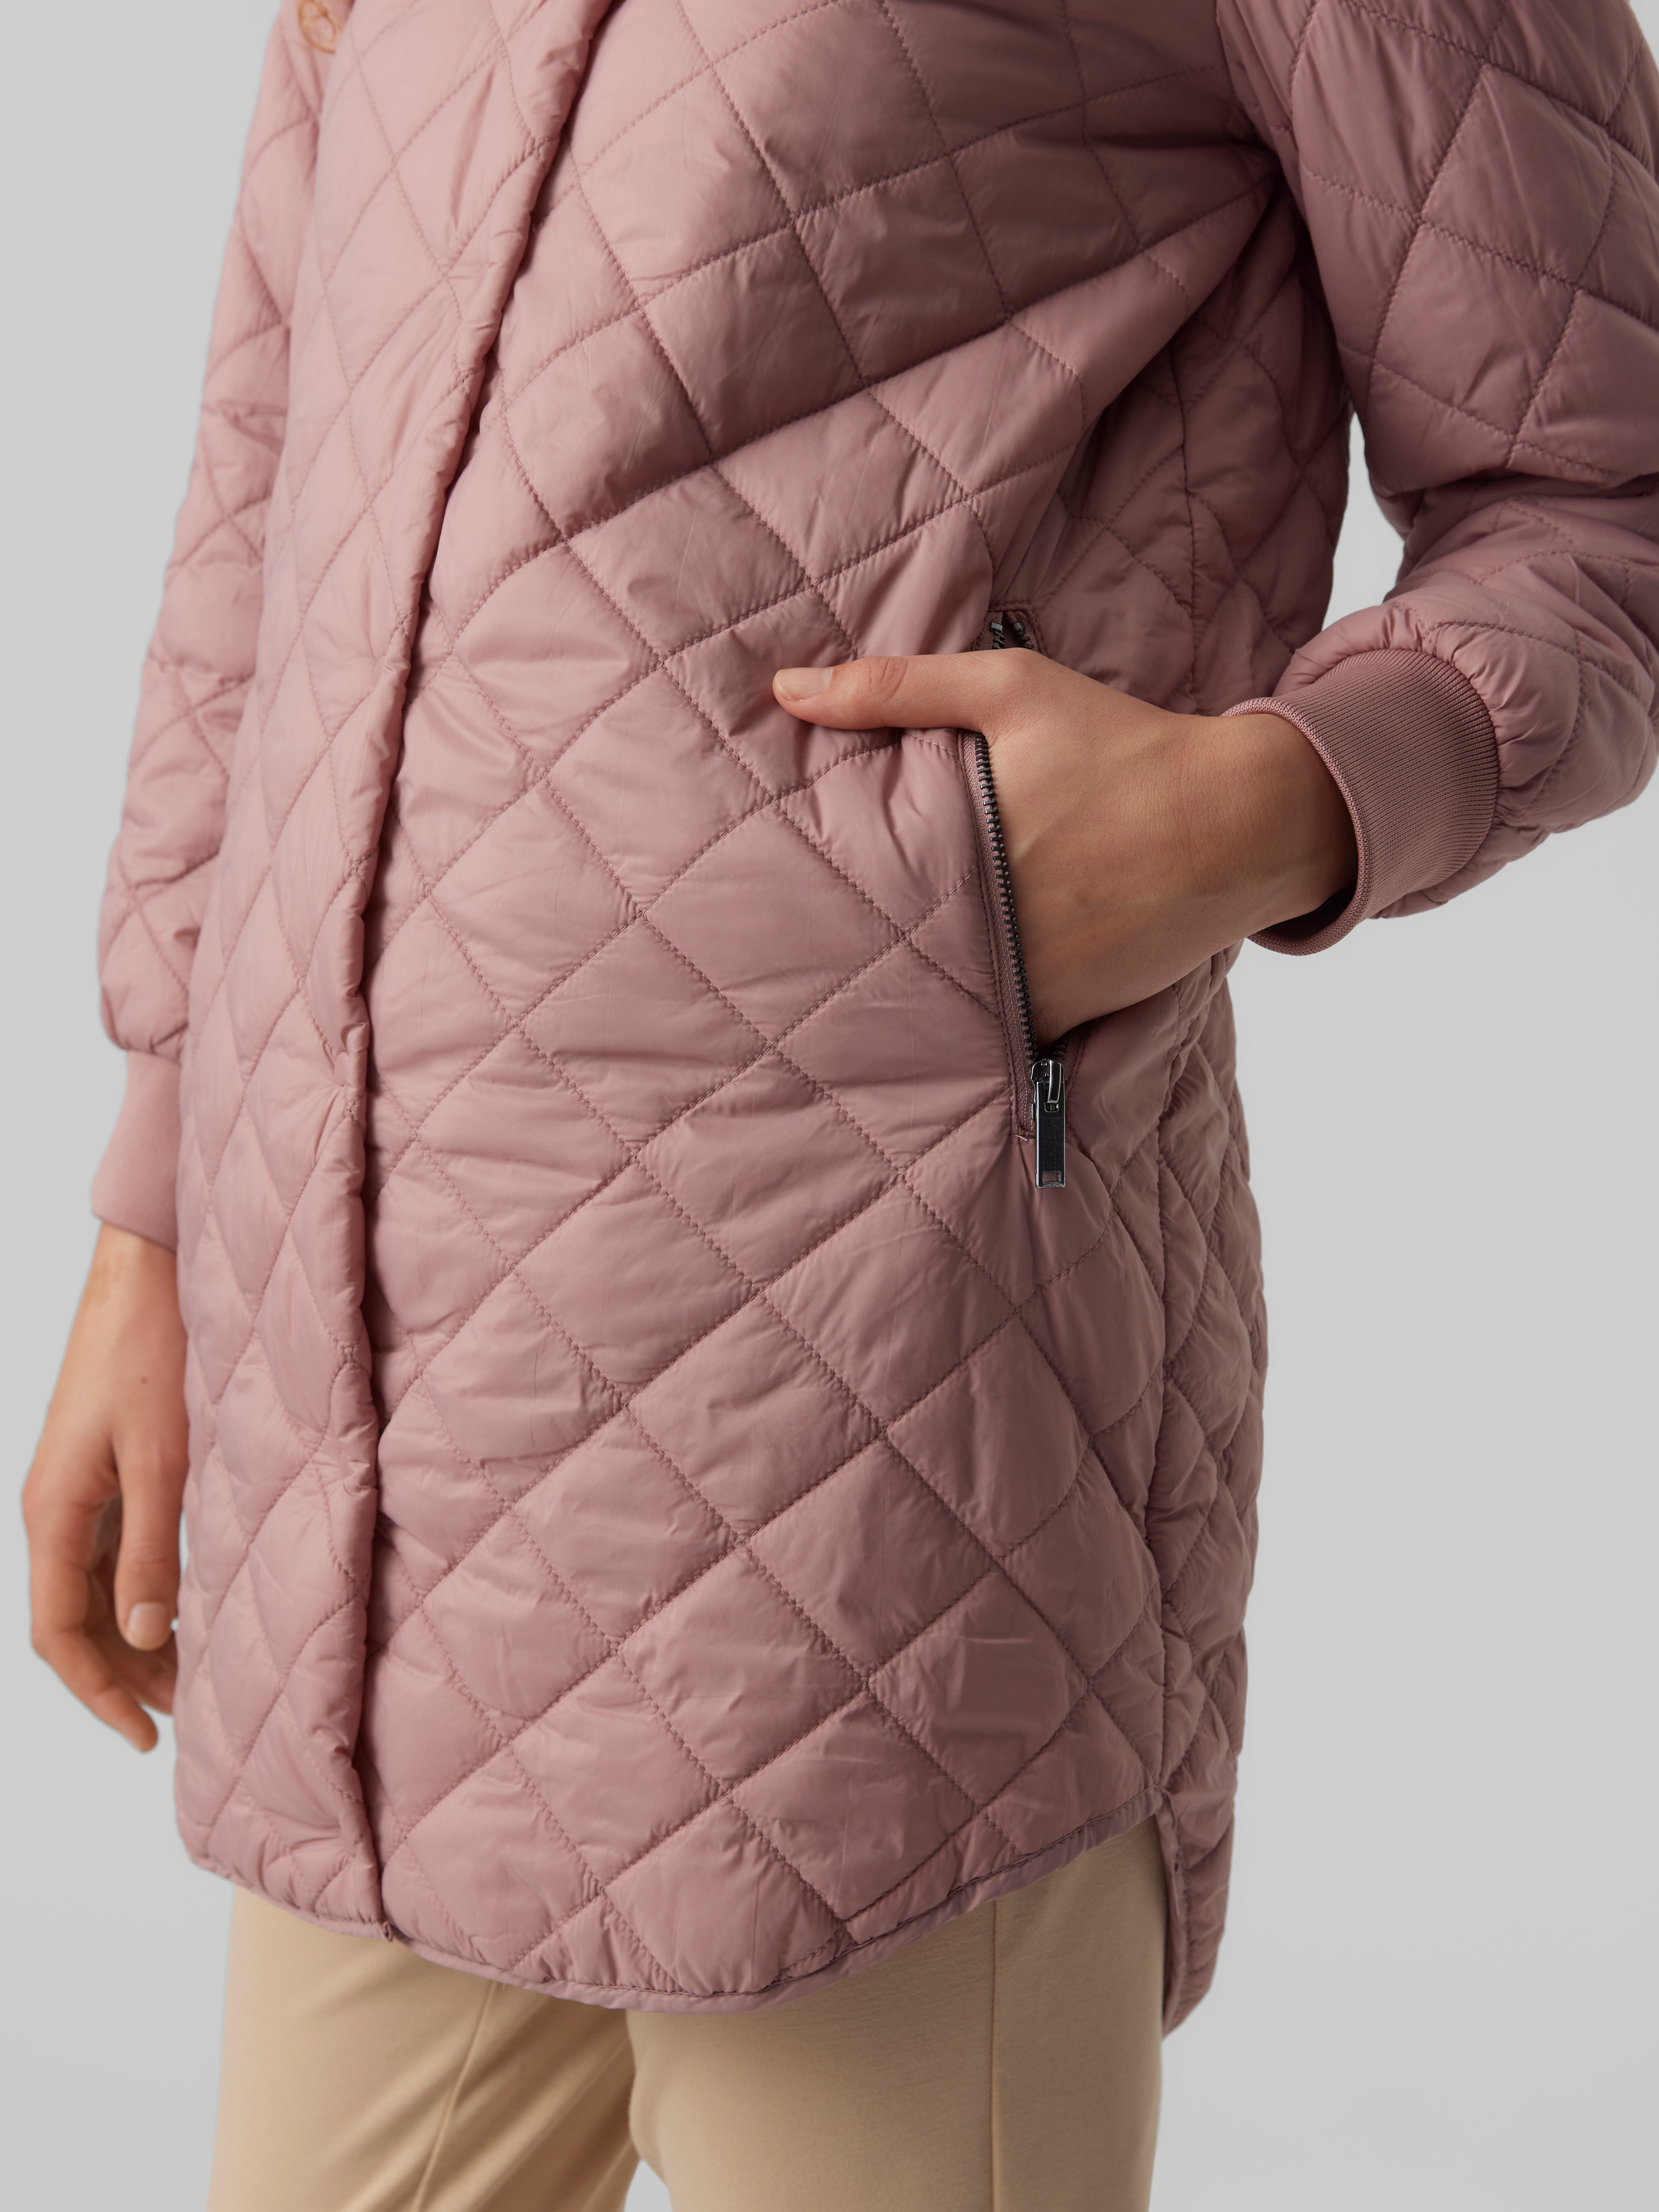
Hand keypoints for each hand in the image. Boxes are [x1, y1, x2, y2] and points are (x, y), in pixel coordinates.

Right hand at [23, 1225, 188, 1751]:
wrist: (148, 1278)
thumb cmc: (152, 1355)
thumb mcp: (161, 1459)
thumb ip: (154, 1549)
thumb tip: (150, 1636)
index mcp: (54, 1513)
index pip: (60, 1634)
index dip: (98, 1692)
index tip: (144, 1735)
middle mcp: (55, 1509)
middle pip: (76, 1621)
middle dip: (123, 1674)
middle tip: (184, 1716)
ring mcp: (78, 1491)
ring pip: (96, 1591)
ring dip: (136, 1638)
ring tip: (190, 1678)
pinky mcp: (105, 1471)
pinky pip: (113, 1553)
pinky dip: (143, 1591)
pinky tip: (183, 1608)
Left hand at [774, 652, 1355, 1038]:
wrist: (1238, 820)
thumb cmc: (1122, 744)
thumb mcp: (1010, 689)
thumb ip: (896, 687)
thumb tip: (787, 689)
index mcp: (960, 852)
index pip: (855, 898)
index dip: (814, 909)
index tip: (782, 911)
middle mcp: (990, 929)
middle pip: (891, 957)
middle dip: (856, 954)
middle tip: (808, 958)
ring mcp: (1030, 981)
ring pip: (942, 1003)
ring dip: (914, 992)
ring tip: (875, 980)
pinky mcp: (1066, 1013)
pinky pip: (997, 1027)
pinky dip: (975, 1018)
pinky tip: (954, 1000)